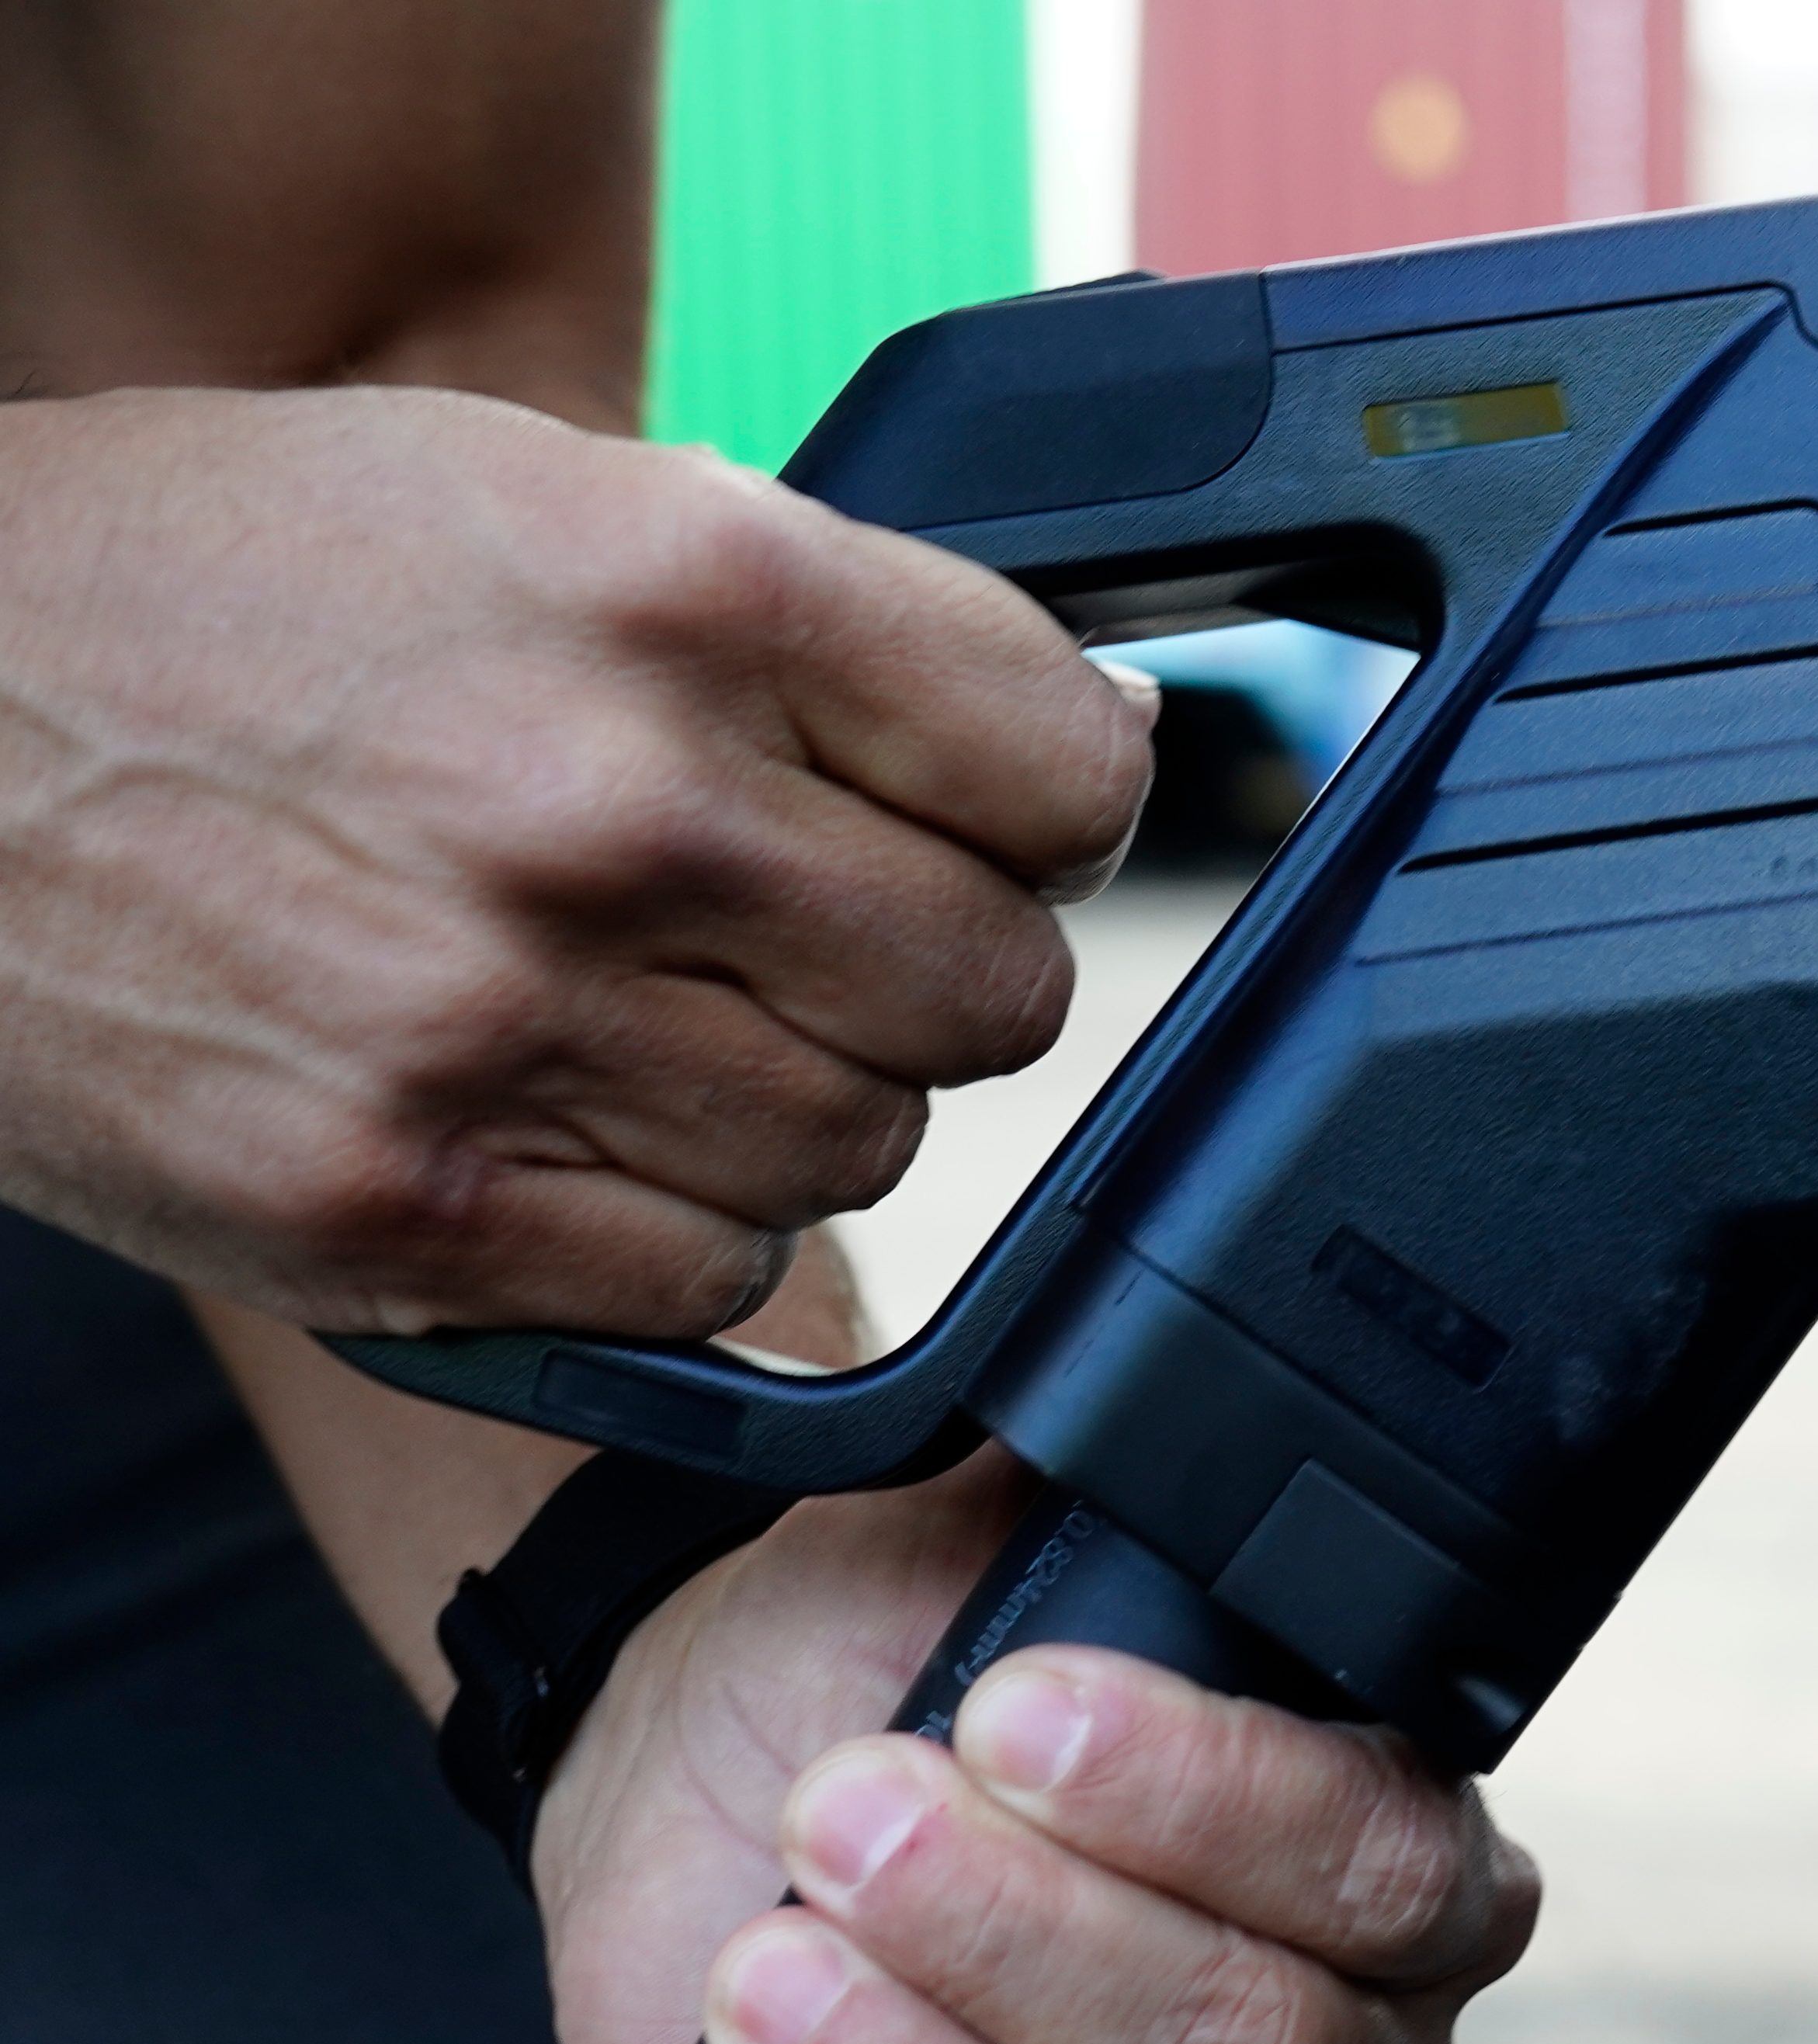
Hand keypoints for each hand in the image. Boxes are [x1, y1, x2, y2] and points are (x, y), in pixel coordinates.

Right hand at [0, 385, 1155, 1335]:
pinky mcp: (402, 1203)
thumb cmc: (232, 593)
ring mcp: (501, 1020)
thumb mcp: (539, 499)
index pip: (1068, 771)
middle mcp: (612, 805)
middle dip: (940, 964)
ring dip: (802, 1095)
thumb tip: (1093, 752)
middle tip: (820, 925)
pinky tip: (573, 1113)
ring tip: (654, 1006)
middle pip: (998, 988)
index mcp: (684, 585)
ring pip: (865, 1148)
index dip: (1059, 807)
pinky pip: (713, 1277)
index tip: (1007, 816)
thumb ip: (827, 623)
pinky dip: (680, 1220)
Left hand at [531, 1452, 1537, 2043]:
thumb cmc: (881, 1647)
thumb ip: (1134, 1490)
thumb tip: (1185, 1395)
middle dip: (1028, 1941)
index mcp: (1392, 1843)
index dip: (1210, 1806)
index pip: (1392, 1867)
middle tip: (844, 1824)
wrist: (706, 1763)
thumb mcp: (1005, 1532)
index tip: (1012, 1709)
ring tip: (775, 1981)